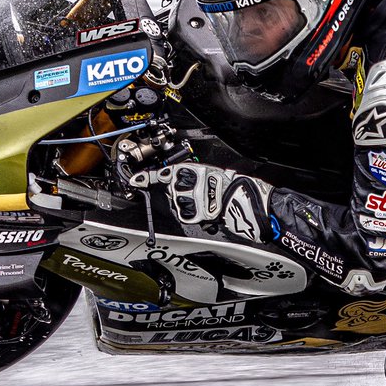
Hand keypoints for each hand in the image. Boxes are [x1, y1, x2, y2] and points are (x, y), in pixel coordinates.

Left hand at [158, 163, 274, 242]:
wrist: (247, 200)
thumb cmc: (235, 186)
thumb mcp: (213, 171)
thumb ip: (194, 173)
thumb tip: (179, 176)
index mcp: (195, 169)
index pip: (167, 172)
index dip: (150, 177)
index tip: (138, 180)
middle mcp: (191, 184)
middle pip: (173, 190)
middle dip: (180, 193)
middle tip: (196, 193)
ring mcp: (192, 200)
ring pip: (179, 204)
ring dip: (189, 204)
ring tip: (205, 202)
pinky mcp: (195, 214)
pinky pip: (187, 216)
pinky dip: (194, 216)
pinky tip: (205, 212)